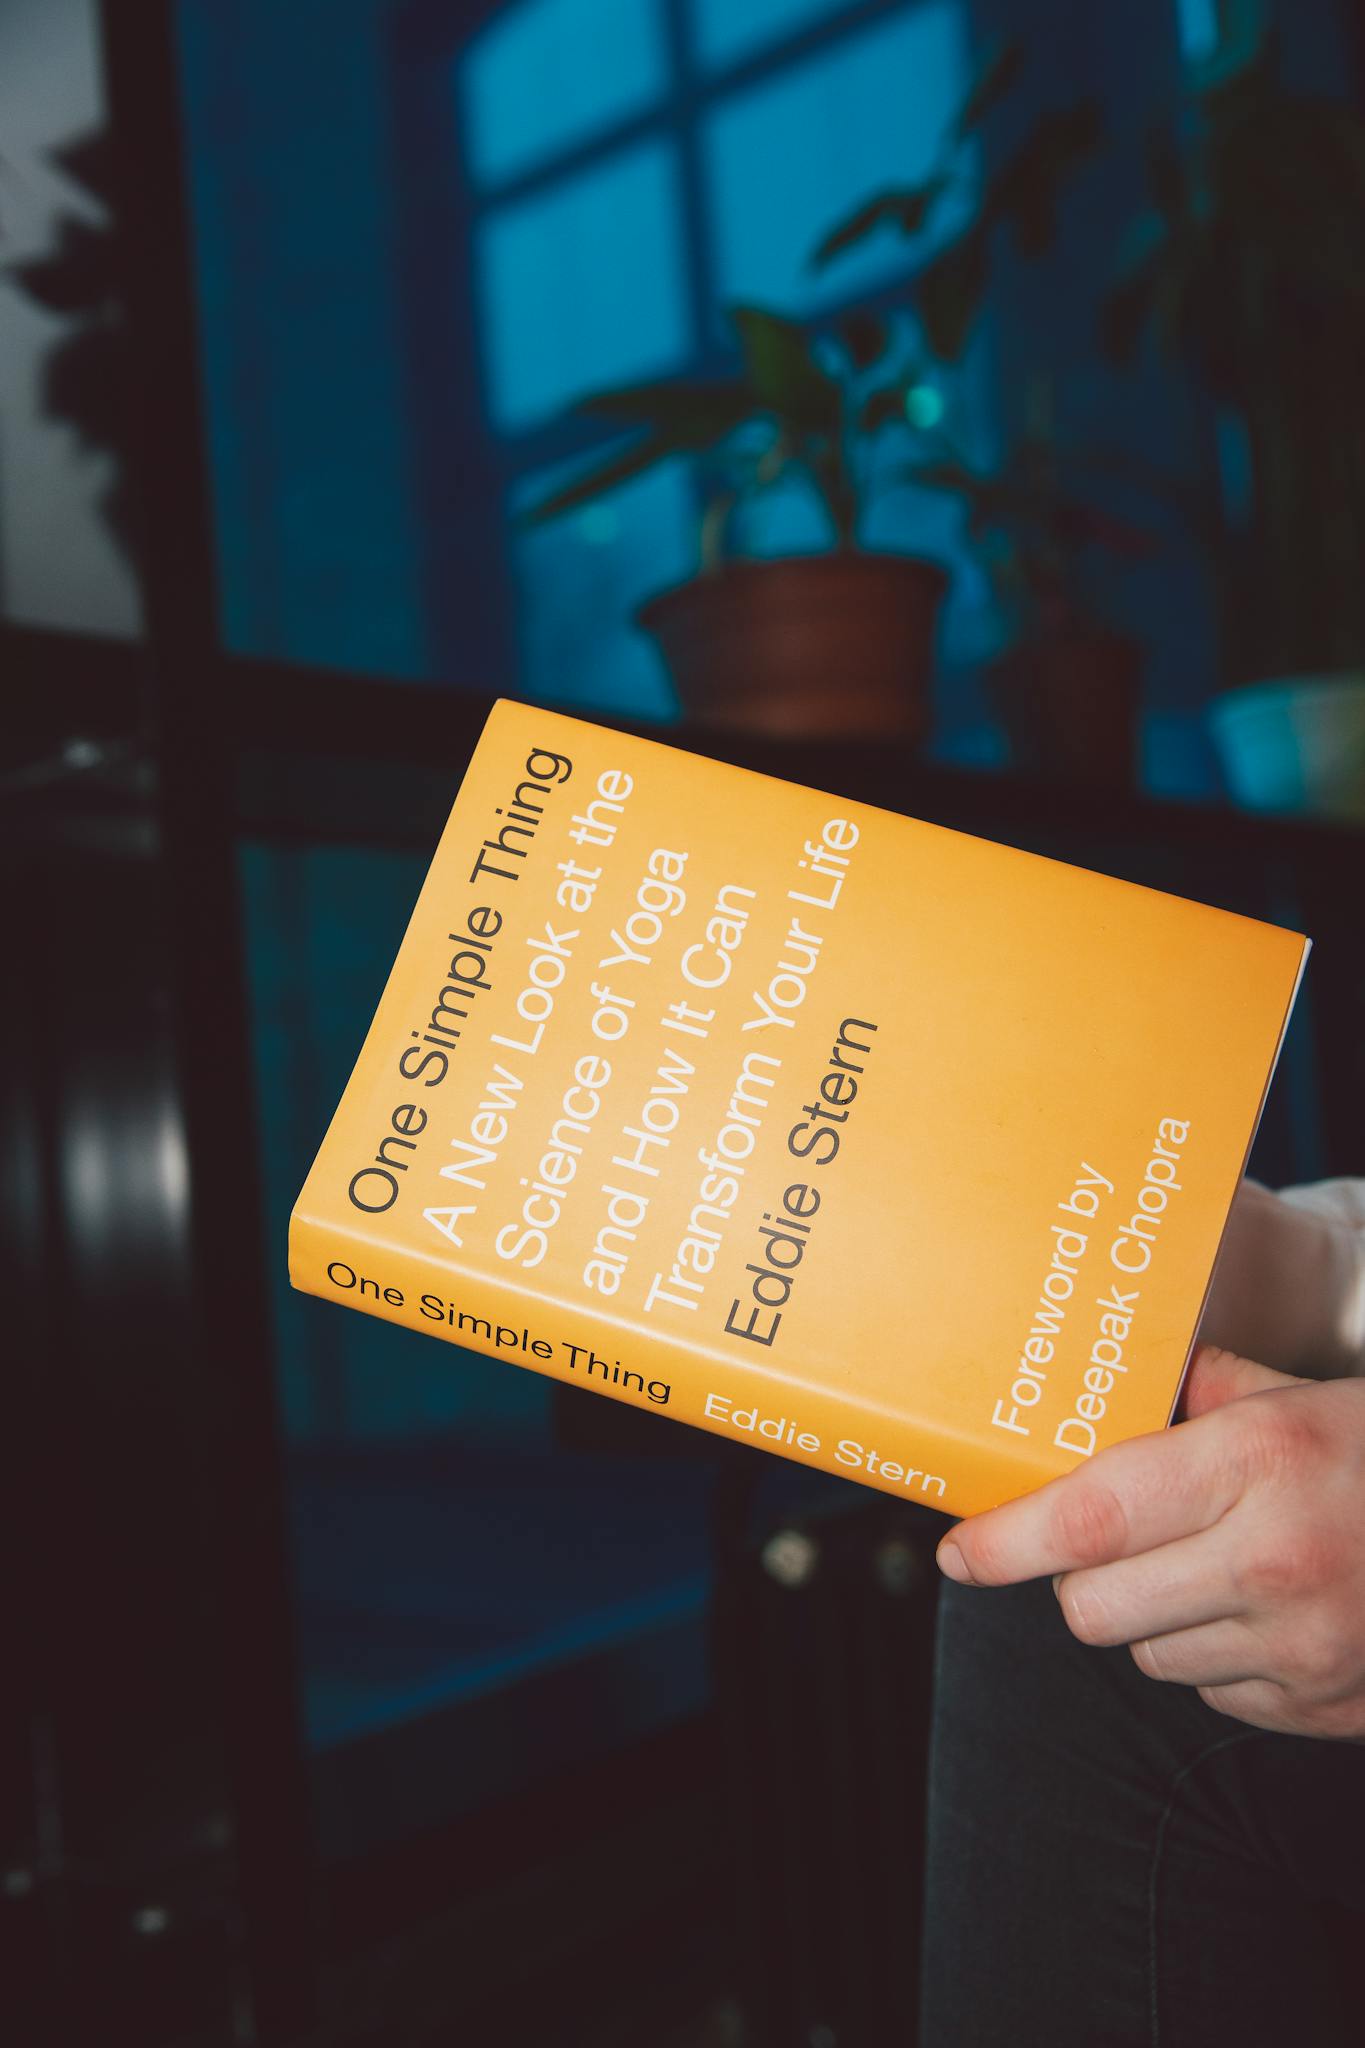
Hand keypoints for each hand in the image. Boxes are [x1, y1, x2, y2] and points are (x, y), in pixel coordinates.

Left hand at [937, 1346, 1364, 1738]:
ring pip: (1148, 1657)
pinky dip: (1216, 1657)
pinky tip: (1263, 1609)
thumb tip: (1117, 1388)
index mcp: (1260, 1464)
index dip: (1007, 1540)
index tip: (956, 1551)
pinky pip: (1215, 1696)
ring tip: (1209, 1563)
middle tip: (1106, 1540)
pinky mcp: (1328, 1711)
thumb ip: (1203, 1391)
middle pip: (1094, 1609)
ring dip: (1151, 1617)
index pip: (1092, 1516)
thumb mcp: (1304, 1394)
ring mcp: (1307, 1650)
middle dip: (1077, 1578)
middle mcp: (1276, 1564)